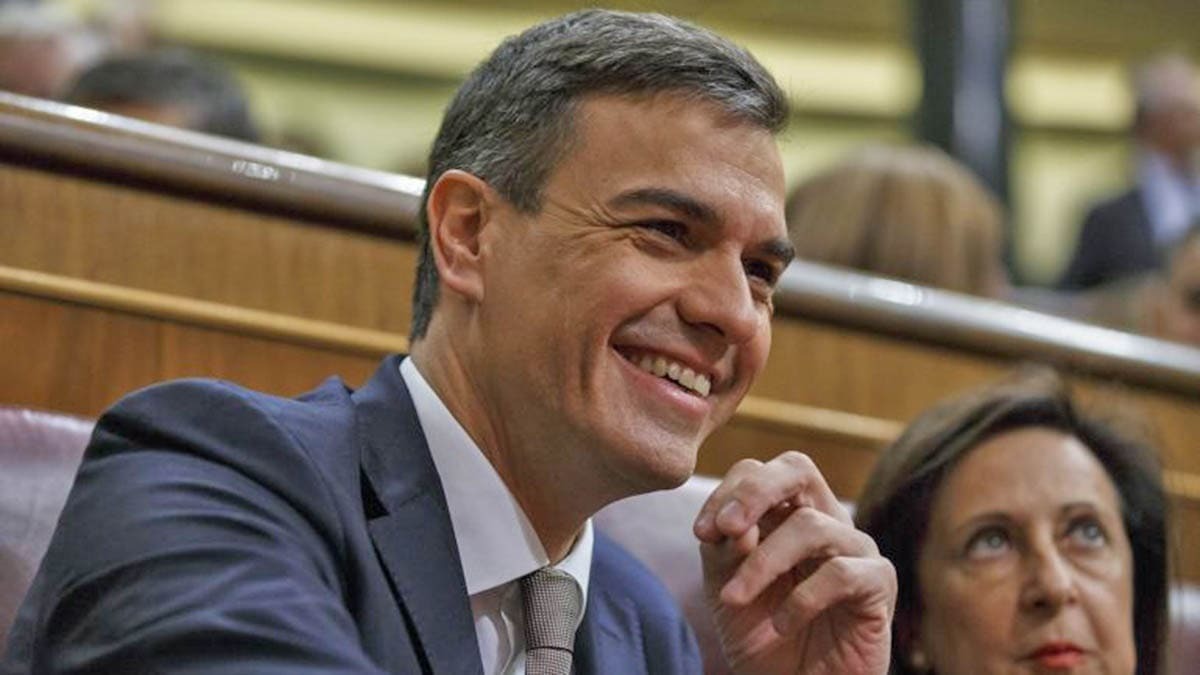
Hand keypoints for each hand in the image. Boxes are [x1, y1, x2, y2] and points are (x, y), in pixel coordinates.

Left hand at [693, 452, 895, 674]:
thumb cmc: (763, 636)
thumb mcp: (728, 587)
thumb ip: (726, 549)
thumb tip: (734, 522)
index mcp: (786, 514)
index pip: (759, 472)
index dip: (728, 493)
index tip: (701, 534)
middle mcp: (825, 520)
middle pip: (797, 469)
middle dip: (755, 492)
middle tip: (725, 529)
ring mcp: (855, 548)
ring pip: (811, 525)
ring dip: (763, 563)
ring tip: (734, 599)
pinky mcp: (879, 582)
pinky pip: (841, 572)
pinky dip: (802, 599)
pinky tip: (781, 625)